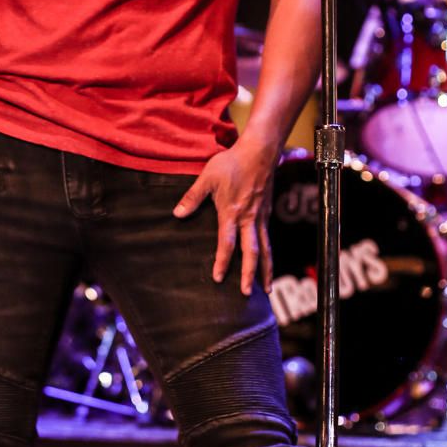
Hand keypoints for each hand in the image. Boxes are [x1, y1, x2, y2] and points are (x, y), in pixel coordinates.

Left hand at [172, 137, 277, 295]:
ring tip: (267, 289)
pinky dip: (269, 254)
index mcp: (231, 213)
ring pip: (265, 249)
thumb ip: (192, 197)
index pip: (227, 243)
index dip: (222, 262)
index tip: (218, 279)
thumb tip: (177, 214)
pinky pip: (268, 238)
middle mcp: (248, 219)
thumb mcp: (208, 178)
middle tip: (245, 294)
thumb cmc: (232, 163)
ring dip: (266, 270)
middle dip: (249, 275)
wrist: (260, 151)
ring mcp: (260, 217)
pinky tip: (267, 262)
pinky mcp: (267, 212)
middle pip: (251, 253)